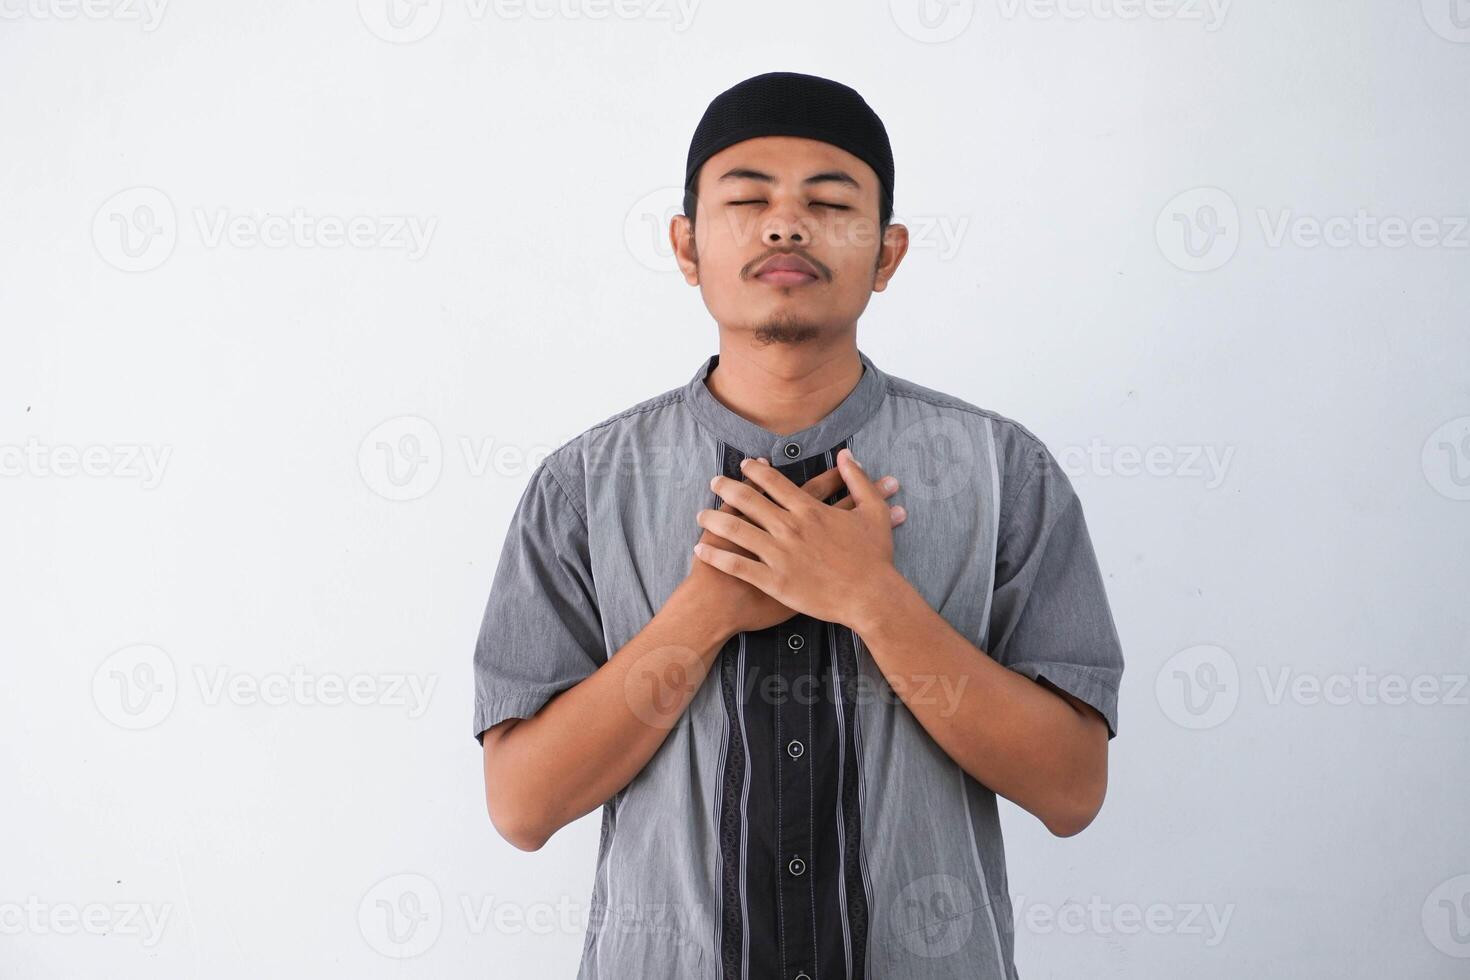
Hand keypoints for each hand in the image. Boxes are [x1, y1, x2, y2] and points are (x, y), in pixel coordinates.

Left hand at [684, 454, 905, 636]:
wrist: (871, 597)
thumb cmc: (874, 557)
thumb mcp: (873, 511)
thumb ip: (859, 480)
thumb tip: (846, 454)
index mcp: (810, 510)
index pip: (774, 483)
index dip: (756, 471)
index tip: (744, 465)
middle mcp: (790, 528)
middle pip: (748, 501)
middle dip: (727, 488)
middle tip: (715, 482)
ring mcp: (779, 555)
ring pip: (736, 530)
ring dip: (714, 519)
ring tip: (701, 514)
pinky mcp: (774, 581)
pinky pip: (737, 566)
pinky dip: (716, 555)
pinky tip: (701, 549)